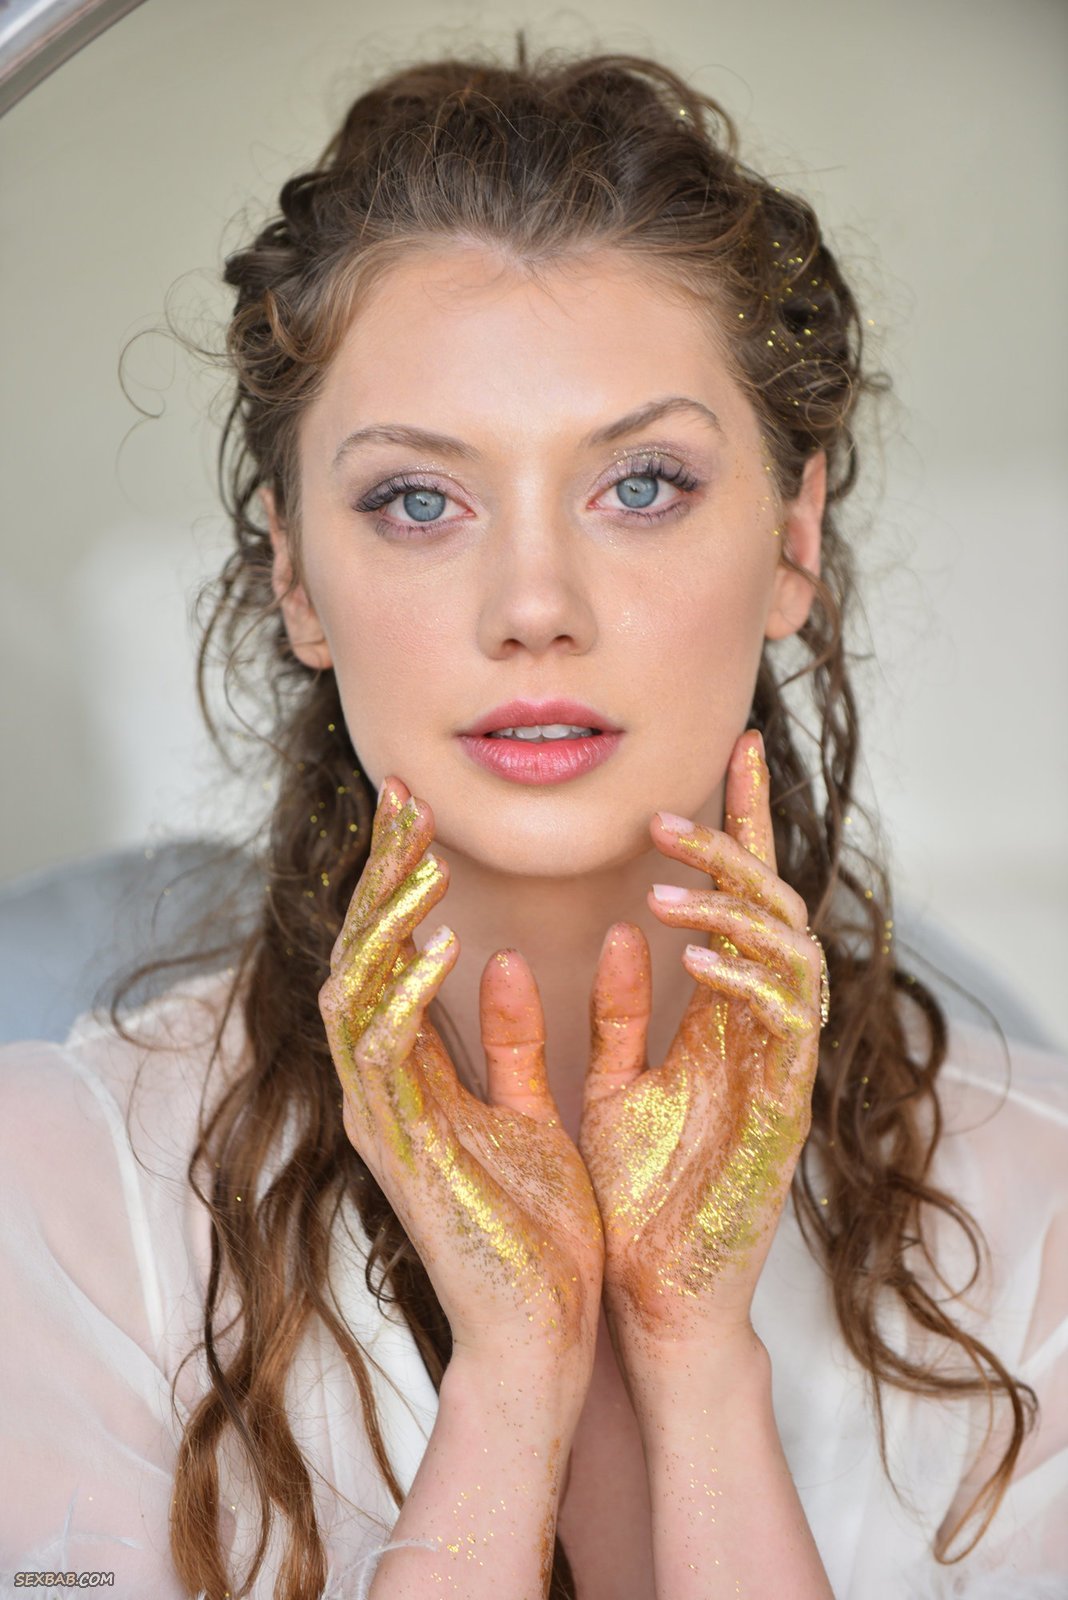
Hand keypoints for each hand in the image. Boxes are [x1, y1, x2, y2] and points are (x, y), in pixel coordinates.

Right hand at [319, 777, 603, 1372]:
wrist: (540, 1335)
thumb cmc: (537, 1227)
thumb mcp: (523, 1110)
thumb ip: (509, 1040)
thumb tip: (507, 958)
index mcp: (411, 1076)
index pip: (389, 954)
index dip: (397, 877)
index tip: (420, 806)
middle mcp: (381, 1091)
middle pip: (355, 958)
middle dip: (377, 876)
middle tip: (403, 799)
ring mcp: (383, 1123)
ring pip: (353, 999)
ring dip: (385, 927)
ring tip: (423, 862)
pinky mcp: (403, 1157)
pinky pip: (388, 1063)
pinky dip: (406, 1001)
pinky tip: (437, 951)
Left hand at [578, 731, 823, 1357]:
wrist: (651, 1302)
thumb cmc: (639, 1199)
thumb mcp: (620, 1085)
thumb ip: (620, 1015)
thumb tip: (622, 932)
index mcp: (730, 1020)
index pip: (747, 900)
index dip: (749, 822)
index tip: (737, 748)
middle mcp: (766, 1034)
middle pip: (780, 907)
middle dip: (734, 848)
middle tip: (665, 817)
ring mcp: (781, 1069)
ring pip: (796, 950)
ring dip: (736, 906)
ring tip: (667, 883)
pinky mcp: (784, 1111)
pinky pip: (787, 1021)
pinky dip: (746, 978)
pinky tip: (694, 955)